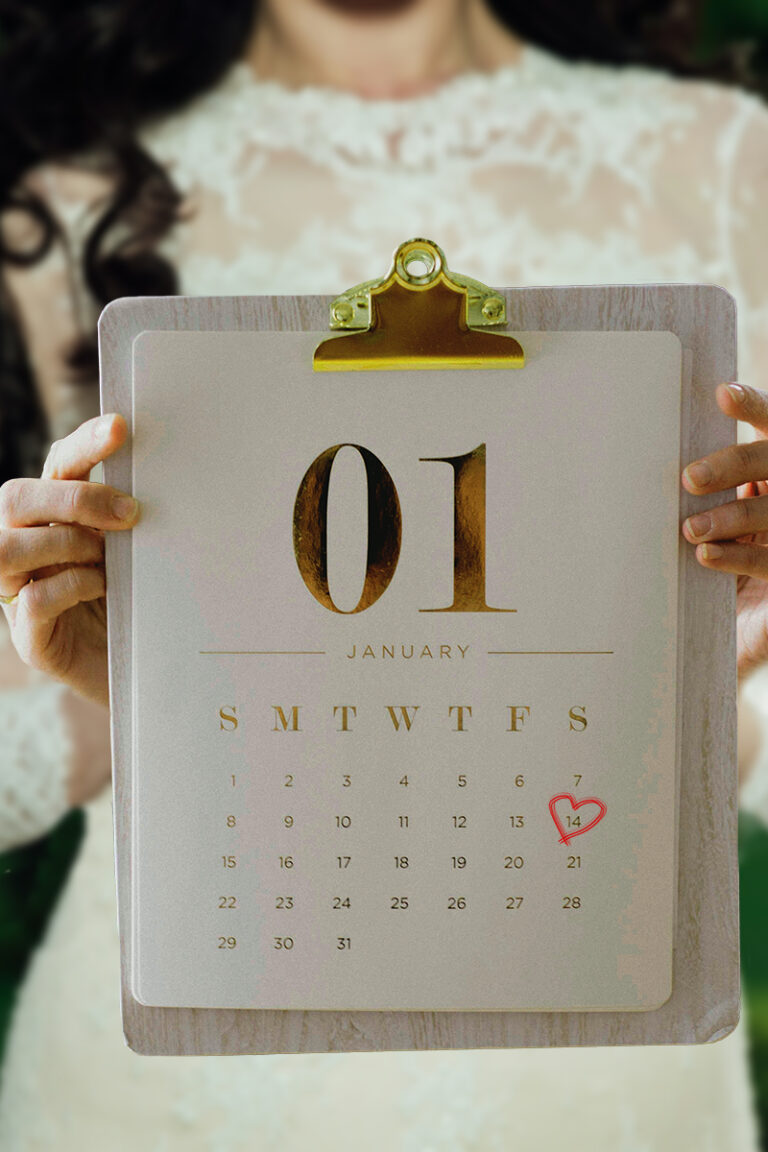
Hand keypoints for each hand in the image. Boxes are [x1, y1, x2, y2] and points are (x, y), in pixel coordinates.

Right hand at [0, 413, 138, 707]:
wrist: (144, 675)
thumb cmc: (138, 605)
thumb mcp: (137, 554)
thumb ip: (131, 521)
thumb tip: (161, 480)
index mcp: (52, 518)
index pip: (56, 466)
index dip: (84, 443)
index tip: (121, 427)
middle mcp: (23, 548)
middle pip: (15, 498)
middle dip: (74, 498)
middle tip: (130, 514)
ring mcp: (17, 593)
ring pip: (6, 548)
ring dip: (64, 544)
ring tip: (107, 558)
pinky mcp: (30, 637)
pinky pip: (31, 601)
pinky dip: (69, 587)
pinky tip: (101, 588)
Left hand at [681, 382, 767, 681]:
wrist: (744, 628)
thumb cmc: (710, 563)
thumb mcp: (701, 523)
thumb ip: (683, 497)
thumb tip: (623, 462)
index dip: (753, 407)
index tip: (722, 395)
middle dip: (735, 465)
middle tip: (689, 478)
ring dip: (733, 516)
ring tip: (691, 529)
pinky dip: (739, 559)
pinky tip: (707, 557)